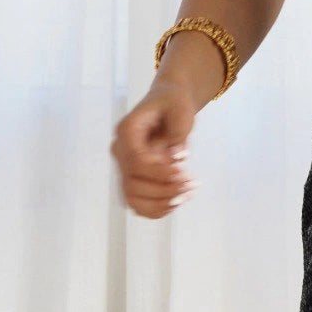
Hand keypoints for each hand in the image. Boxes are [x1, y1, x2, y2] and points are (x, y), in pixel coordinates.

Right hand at [110, 79, 200, 218]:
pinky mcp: (132, 176)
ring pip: (131, 197)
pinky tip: (176, 201)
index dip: (158, 172)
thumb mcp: (181, 110)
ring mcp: (123, 166)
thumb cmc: (174, 103)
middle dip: (163, 189)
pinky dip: (155, 208)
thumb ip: (178, 132)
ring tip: (186, 195)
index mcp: (127, 130)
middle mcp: (120, 150)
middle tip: (191, 184)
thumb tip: (176, 157)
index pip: (135, 160)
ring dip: (160, 202)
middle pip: (132, 182)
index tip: (182, 172)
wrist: (169, 103)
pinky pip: (137, 201)